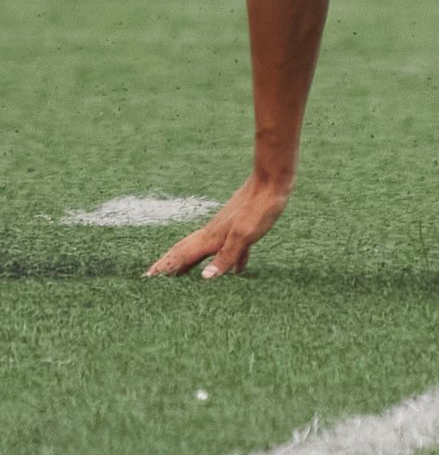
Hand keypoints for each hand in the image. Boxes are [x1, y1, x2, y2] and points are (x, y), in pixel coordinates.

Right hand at [146, 172, 289, 279]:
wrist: (273, 180)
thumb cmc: (259, 207)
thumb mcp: (244, 235)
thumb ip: (226, 255)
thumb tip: (205, 277)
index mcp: (211, 237)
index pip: (182, 256)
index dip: (165, 267)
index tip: (146, 277)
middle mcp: (214, 232)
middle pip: (186, 251)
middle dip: (170, 264)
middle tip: (154, 276)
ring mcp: (226, 227)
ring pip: (204, 248)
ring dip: (193, 262)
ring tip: (186, 275)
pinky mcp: (240, 224)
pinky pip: (229, 247)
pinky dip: (226, 259)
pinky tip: (237, 268)